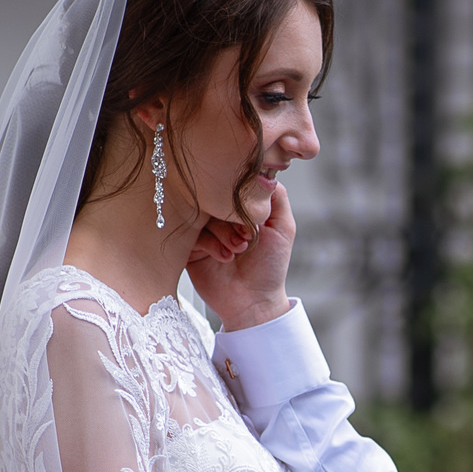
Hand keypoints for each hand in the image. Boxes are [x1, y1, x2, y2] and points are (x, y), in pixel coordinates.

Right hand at [187, 177, 295, 330]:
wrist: (254, 302)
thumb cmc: (270, 267)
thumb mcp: (283, 228)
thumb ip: (277, 198)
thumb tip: (265, 170)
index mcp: (238, 208)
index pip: (233, 187)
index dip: (243, 201)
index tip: (255, 223)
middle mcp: (218, 216)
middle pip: (215, 198)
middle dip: (232, 218)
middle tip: (247, 238)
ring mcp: (202, 230)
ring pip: (202, 214)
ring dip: (223, 233)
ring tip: (238, 251)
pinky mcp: (189, 247)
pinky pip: (191, 234)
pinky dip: (210, 244)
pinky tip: (225, 258)